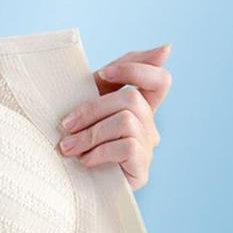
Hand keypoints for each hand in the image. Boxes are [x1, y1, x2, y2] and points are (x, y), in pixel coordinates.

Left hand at [57, 44, 172, 190]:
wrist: (67, 184)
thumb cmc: (77, 138)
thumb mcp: (92, 100)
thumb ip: (117, 75)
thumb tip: (167, 48)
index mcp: (140, 107)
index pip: (159, 80)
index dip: (135, 70)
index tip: (103, 73)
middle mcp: (149, 126)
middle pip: (132, 99)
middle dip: (92, 109)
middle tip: (65, 125)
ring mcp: (147, 149)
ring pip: (126, 121)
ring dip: (90, 134)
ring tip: (67, 147)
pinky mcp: (141, 171)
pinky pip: (127, 147)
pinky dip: (100, 151)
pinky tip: (84, 161)